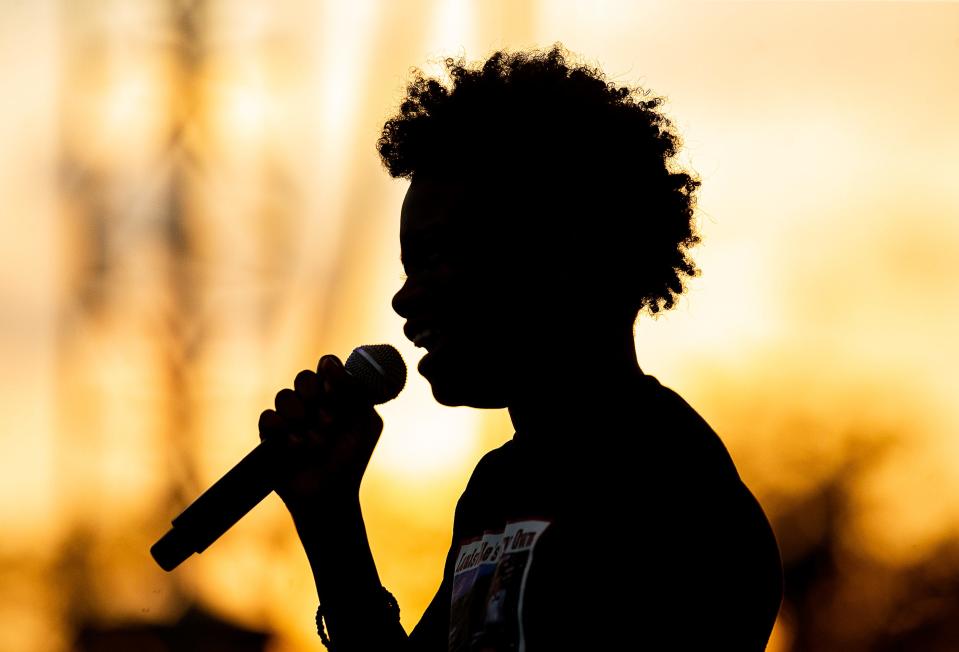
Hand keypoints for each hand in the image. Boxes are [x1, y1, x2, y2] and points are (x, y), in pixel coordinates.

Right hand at [258, 355, 383, 510]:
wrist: (330, 494)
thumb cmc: (352, 459)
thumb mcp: (365, 423)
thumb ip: (356, 391)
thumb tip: (333, 365)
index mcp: (336, 396)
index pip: (328, 367)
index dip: (330, 371)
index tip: (335, 387)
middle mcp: (312, 403)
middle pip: (304, 377)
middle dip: (314, 393)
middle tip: (329, 418)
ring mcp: (290, 418)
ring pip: (284, 396)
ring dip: (301, 417)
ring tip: (316, 442)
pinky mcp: (270, 435)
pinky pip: (268, 417)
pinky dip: (281, 429)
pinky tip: (295, 445)